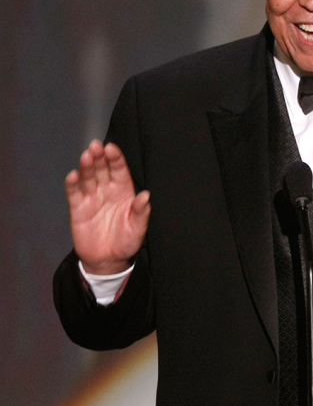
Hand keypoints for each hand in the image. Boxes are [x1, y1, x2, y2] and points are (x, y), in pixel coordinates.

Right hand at [64, 140, 150, 274]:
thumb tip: (146, 196)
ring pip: (88, 177)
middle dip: (99, 157)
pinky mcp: (78, 208)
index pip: (119, 170)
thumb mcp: (138, 228)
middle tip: (96, 146)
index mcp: (124, 191)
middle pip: (102, 169)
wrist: (108, 259)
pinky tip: (73, 176)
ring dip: (86, 166)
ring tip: (86, 156)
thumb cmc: (127, 241)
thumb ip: (141, 212)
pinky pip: (74, 193)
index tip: (111, 148)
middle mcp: (107, 190)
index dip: (115, 158)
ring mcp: (92, 198)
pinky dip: (72, 184)